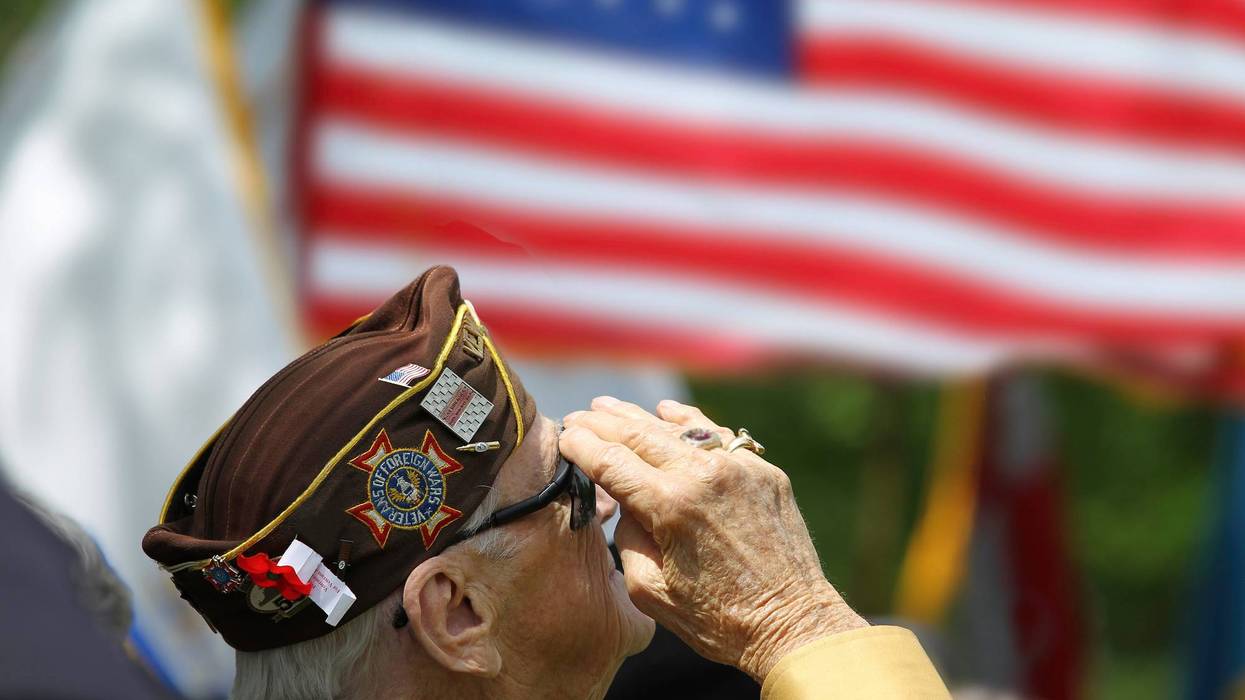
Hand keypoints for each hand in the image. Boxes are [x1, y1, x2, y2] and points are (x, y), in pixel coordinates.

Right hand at [560, 397, 866, 680]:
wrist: (792, 623)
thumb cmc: (717, 619)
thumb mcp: (650, 591)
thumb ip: (627, 537)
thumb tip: (626, 503)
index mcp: (670, 505)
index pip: (611, 461)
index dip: (582, 445)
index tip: (564, 436)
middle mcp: (703, 475)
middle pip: (639, 434)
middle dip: (603, 423)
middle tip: (579, 415)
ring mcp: (738, 467)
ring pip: (678, 429)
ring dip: (640, 416)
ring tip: (610, 406)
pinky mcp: (763, 471)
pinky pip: (717, 436)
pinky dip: (688, 423)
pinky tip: (668, 413)